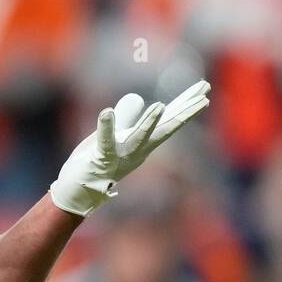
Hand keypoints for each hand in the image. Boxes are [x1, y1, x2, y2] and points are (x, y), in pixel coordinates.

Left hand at [49, 80, 210, 215]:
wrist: (77, 191)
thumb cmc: (96, 162)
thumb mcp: (114, 134)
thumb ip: (126, 116)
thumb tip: (138, 97)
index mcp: (143, 141)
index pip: (169, 119)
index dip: (186, 104)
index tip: (204, 89)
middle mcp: (137, 149)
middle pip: (166, 128)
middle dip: (185, 112)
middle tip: (204, 96)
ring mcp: (120, 155)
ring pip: (138, 138)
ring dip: (148, 123)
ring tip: (160, 106)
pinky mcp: (100, 159)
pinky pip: (104, 143)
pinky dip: (106, 128)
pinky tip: (106, 112)